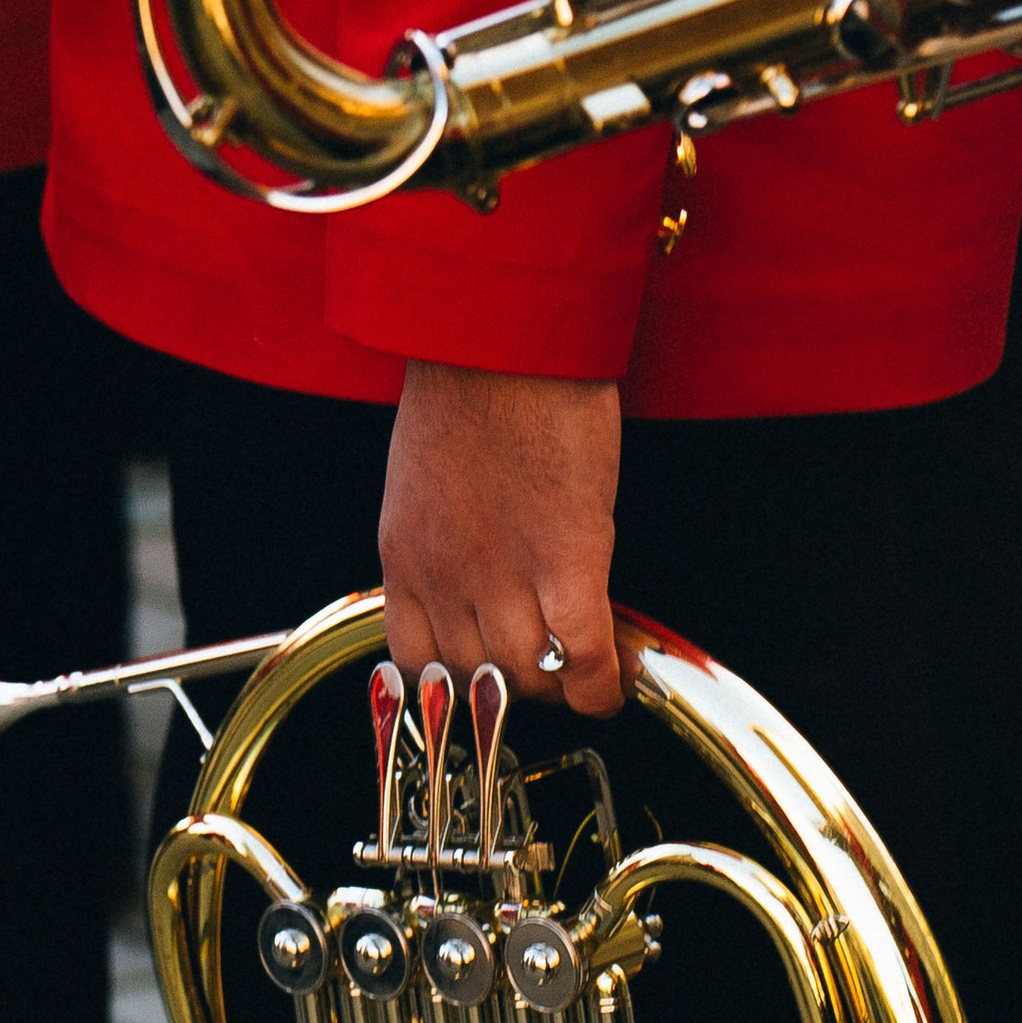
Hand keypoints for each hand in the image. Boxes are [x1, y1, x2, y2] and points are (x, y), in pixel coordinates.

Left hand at [378, 363, 623, 711]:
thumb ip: (443, 534)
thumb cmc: (472, 382)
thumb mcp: (427, 476)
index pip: (414, 661)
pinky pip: (583, 656)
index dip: (456, 681)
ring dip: (562, 685)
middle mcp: (444, 576)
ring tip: (587, 670)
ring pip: (529, 678)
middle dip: (514, 687)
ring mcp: (502, 573)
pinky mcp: (565, 557)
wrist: (502, 336)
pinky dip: (600, 682)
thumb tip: (479, 572)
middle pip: (476, 679)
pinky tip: (616, 680)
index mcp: (404, 554)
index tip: (486, 675)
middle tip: (551, 669)